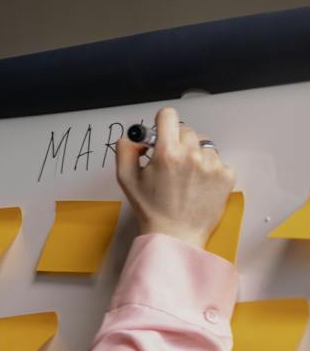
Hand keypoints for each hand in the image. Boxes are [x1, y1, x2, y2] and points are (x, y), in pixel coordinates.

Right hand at [116, 107, 235, 250]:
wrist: (176, 234)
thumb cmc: (151, 209)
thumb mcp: (126, 179)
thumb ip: (124, 151)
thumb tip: (131, 137)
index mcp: (167, 153)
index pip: (169, 116)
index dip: (162, 122)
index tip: (161, 131)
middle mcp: (192, 155)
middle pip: (186, 130)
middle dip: (177, 142)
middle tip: (170, 162)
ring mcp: (212, 165)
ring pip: (203, 145)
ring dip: (194, 155)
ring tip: (186, 177)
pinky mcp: (226, 175)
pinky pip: (217, 160)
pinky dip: (208, 169)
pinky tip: (198, 184)